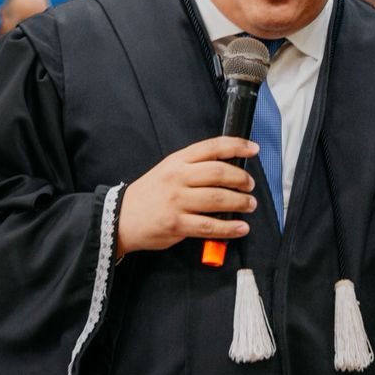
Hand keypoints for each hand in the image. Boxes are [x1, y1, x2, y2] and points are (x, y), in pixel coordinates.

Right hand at [115, 137, 257, 256]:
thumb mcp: (167, 170)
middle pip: (219, 173)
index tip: (253, 149)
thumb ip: (194, 167)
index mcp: (177, 161)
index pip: (212, 147)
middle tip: (250, 185)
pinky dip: (230, 227)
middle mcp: (177, 178)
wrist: (121, 217)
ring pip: (218, 199)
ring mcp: (177, 201)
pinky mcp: (177, 224)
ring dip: (240, 202)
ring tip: (249, 205)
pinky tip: (241, 227)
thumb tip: (229, 169)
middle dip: (242, 179)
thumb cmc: (149, 194)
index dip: (236, 146)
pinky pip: (210, 226)